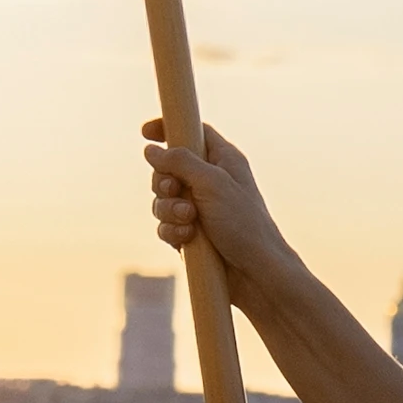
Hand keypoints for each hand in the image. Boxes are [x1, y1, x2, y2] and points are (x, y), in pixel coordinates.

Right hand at [141, 118, 310, 308]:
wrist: (256, 274)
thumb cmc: (244, 223)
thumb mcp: (212, 183)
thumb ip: (180, 162)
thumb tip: (151, 149)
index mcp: (223, 160)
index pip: (193, 132)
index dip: (169, 129)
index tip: (145, 132)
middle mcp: (210, 182)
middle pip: (169, 168)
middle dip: (164, 182)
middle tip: (175, 190)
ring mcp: (199, 209)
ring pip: (162, 200)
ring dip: (169, 210)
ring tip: (189, 220)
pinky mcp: (191, 234)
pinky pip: (166, 226)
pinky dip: (172, 231)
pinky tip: (187, 239)